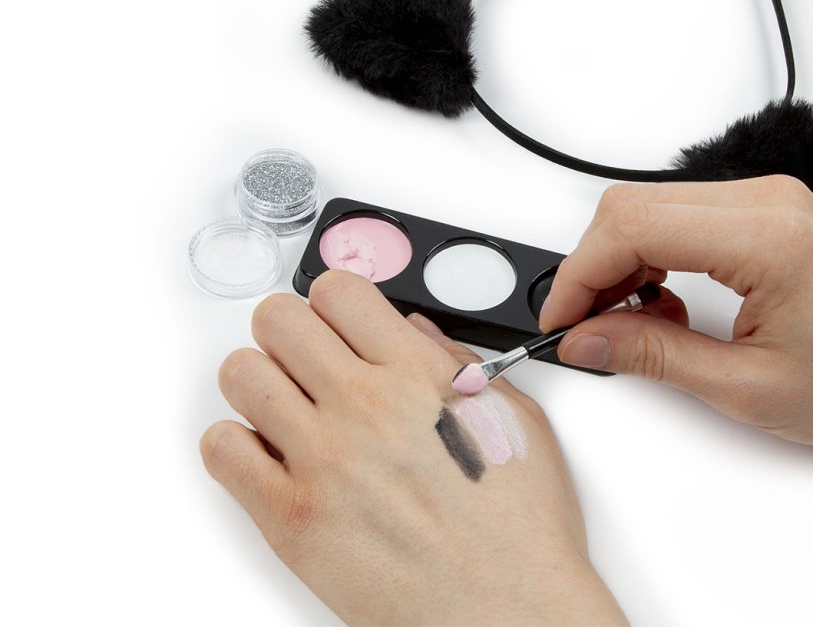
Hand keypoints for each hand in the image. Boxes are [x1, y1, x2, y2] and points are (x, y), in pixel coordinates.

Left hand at [200, 271, 625, 624]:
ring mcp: (320, 462)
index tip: (338, 322)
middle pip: (277, 318)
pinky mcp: (288, 518)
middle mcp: (363, 406)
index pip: (336, 288)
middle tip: (309, 361)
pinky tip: (273, 458)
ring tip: (289, 409)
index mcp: (417, 376)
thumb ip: (455, 364)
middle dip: (290, 332)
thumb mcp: (514, 419)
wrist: (508, 612)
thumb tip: (410, 331)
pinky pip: (220, 449)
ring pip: (240, 373)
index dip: (333, 301)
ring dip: (261, 383)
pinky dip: (237, 445)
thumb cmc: (521, 530)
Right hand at [539, 176, 812, 446]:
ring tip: (626, 321)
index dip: (580, 273)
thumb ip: (652, 356)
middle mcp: (763, 201)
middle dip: (592, 266)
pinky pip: (679, 216)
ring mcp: (764, 200)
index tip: (561, 318)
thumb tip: (584, 339)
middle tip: (584, 324)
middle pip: (631, 206)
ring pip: (649, 207)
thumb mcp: (744, 387)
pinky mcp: (762, 211)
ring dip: (620, 262)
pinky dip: (650, 256)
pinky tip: (659, 303)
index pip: (633, 226)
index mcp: (764, 236)